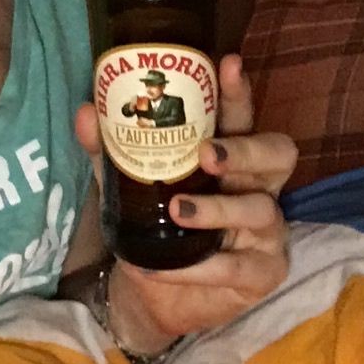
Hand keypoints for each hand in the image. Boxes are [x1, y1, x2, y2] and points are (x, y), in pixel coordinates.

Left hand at [75, 54, 297, 348]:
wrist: (153, 298)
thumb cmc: (154, 229)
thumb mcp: (127, 187)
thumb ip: (110, 151)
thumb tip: (87, 112)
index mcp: (231, 157)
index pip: (243, 117)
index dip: (239, 92)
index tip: (226, 65)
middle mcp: (259, 187)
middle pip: (277, 154)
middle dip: (245, 149)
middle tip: (208, 153)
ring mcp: (267, 232)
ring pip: (260, 210)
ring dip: (217, 210)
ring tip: (177, 211)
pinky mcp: (263, 274)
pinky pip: (238, 267)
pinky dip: (199, 267)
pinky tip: (166, 266)